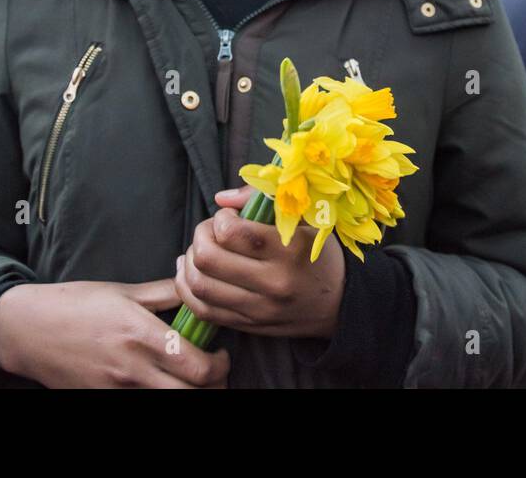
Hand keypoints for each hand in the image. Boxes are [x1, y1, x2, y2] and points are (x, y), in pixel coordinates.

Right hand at [0, 279, 228, 387]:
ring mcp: (116, 390)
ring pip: (170, 405)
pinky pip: (141, 407)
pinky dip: (160, 399)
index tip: (221, 353)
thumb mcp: (123, 291)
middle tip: (215, 373)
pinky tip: (163, 385)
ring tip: (191, 380)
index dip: (219, 365)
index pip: (198, 365)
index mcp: (141, 335)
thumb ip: (163, 292)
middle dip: (214, 386)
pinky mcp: (103, 400)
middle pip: (192, 394)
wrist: (28, 331)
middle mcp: (132, 368)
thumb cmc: (76, 304)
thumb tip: (194, 284)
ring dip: (189, 395)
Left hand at [173, 186, 344, 339]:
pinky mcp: (247, 326)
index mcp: (289, 251)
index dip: (220, 219)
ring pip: (198, 286)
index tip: (231, 217)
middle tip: (212, 232)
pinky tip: (191, 272)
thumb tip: (220, 199)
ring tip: (201, 251)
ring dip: (189, 261)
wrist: (339, 304)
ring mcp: (259, 309)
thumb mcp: (305, 218)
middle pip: (207, 258)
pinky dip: (186, 288)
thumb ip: (262, 198)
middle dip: (200, 237)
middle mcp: (273, 283)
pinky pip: (201, 310)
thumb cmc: (318, 253)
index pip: (230, 232)